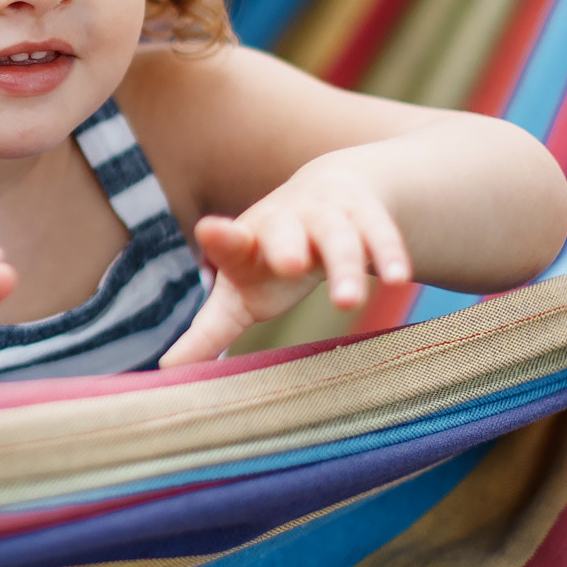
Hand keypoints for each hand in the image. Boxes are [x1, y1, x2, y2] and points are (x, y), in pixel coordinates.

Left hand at [160, 156, 412, 365]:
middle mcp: (287, 222)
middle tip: (289, 266)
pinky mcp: (369, 215)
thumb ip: (209, 330)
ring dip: (344, 264)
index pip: (230, 241)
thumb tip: (165, 370)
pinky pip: (382, 233)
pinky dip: (391, 253)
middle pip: (286, 233)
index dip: (221, 238)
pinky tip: (400, 279)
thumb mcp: (242, 292)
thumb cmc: (272, 258)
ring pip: (338, 236)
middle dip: (286, 246)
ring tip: (348, 300)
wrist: (328, 195)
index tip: (209, 231)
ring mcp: (329, 214)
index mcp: (248, 241)